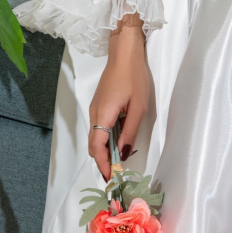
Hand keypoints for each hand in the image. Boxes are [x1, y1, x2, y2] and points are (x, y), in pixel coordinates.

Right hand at [88, 14, 148, 180]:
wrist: (124, 53)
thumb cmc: (134, 77)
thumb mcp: (138, 107)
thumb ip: (129, 131)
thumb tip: (123, 153)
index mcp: (103, 115)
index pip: (97, 147)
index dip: (103, 164)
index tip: (111, 178)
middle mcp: (94, 114)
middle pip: (93, 145)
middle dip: (102, 162)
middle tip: (114, 176)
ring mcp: (95, 109)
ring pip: (95, 137)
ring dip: (104, 152)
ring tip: (117, 164)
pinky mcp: (99, 105)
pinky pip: (99, 128)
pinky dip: (105, 140)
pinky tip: (117, 143)